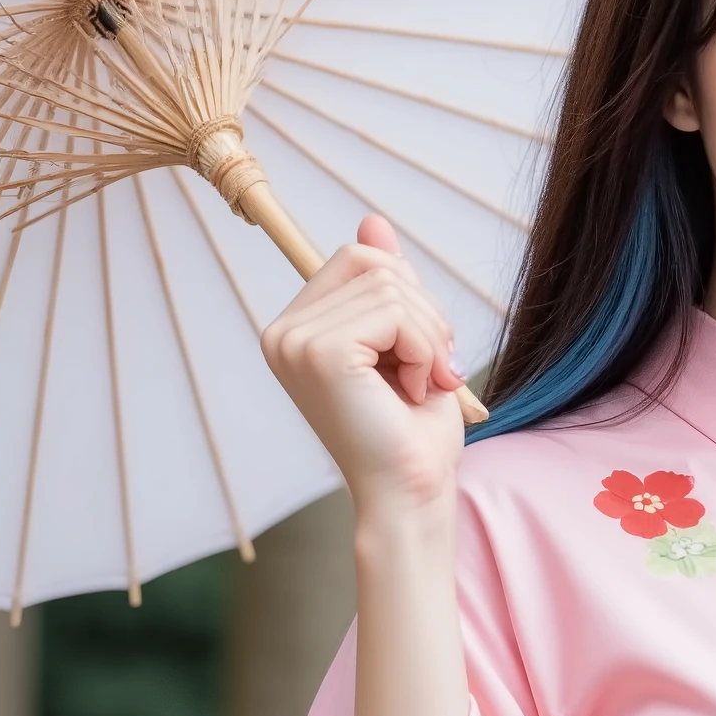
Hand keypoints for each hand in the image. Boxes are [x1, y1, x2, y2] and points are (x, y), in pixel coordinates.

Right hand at [260, 214, 465, 523]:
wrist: (412, 494)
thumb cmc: (413, 432)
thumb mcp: (408, 342)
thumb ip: (386, 284)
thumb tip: (372, 221)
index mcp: (296, 329)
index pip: (359, 258)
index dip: (408, 296)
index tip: (424, 355)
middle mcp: (282, 332)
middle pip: (372, 261)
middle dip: (423, 312)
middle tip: (432, 370)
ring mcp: (294, 341)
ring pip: (390, 285)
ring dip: (430, 337)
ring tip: (421, 385)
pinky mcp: (319, 353)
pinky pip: (395, 311)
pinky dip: (425, 350)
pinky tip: (415, 390)